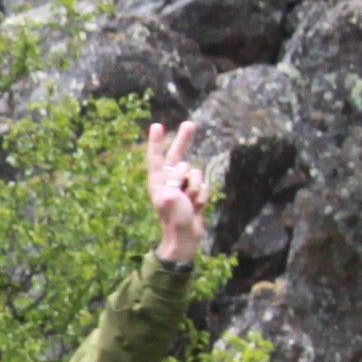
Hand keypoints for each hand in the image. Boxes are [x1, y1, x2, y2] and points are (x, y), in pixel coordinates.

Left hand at [145, 118, 209, 266]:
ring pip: (196, 173)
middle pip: (177, 155)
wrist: (186, 238)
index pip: (156, 157)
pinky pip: (205, 185)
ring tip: (191, 202)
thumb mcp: (169, 199)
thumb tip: (182, 175)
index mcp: (157, 182)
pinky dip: (203, 195)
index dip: (156, 142)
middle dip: (183, 140)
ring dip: (196, 187)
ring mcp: (182, 186)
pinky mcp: (194, 193)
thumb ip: (173, 182)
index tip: (157, 126)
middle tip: (189, 124)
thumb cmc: (174, 220)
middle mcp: (169, 181)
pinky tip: (198, 206)